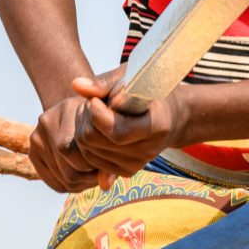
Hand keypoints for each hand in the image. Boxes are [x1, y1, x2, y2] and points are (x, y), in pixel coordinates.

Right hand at [27, 95, 104, 192]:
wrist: (77, 110)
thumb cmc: (101, 121)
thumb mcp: (109, 130)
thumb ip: (111, 156)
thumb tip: (105, 186)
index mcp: (68, 108)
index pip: (74, 151)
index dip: (95, 165)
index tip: (109, 166)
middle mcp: (47, 121)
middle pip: (67, 166)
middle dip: (89, 176)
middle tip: (102, 174)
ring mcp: (37, 137)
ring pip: (62, 178)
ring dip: (81, 183)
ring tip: (94, 176)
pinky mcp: (33, 152)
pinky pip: (53, 182)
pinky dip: (69, 185)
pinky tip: (80, 179)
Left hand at [69, 67, 190, 186]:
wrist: (172, 116)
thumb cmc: (151, 90)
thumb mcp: (133, 77)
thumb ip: (105, 83)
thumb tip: (76, 85)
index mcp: (157, 125)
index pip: (116, 130)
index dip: (97, 112)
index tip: (95, 98)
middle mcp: (149, 149)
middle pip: (97, 141)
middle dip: (86, 120)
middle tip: (91, 103)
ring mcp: (138, 163)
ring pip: (90, 152)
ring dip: (83, 130)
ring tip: (94, 113)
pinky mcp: (128, 171)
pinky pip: (93, 162)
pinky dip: (87, 145)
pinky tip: (95, 128)